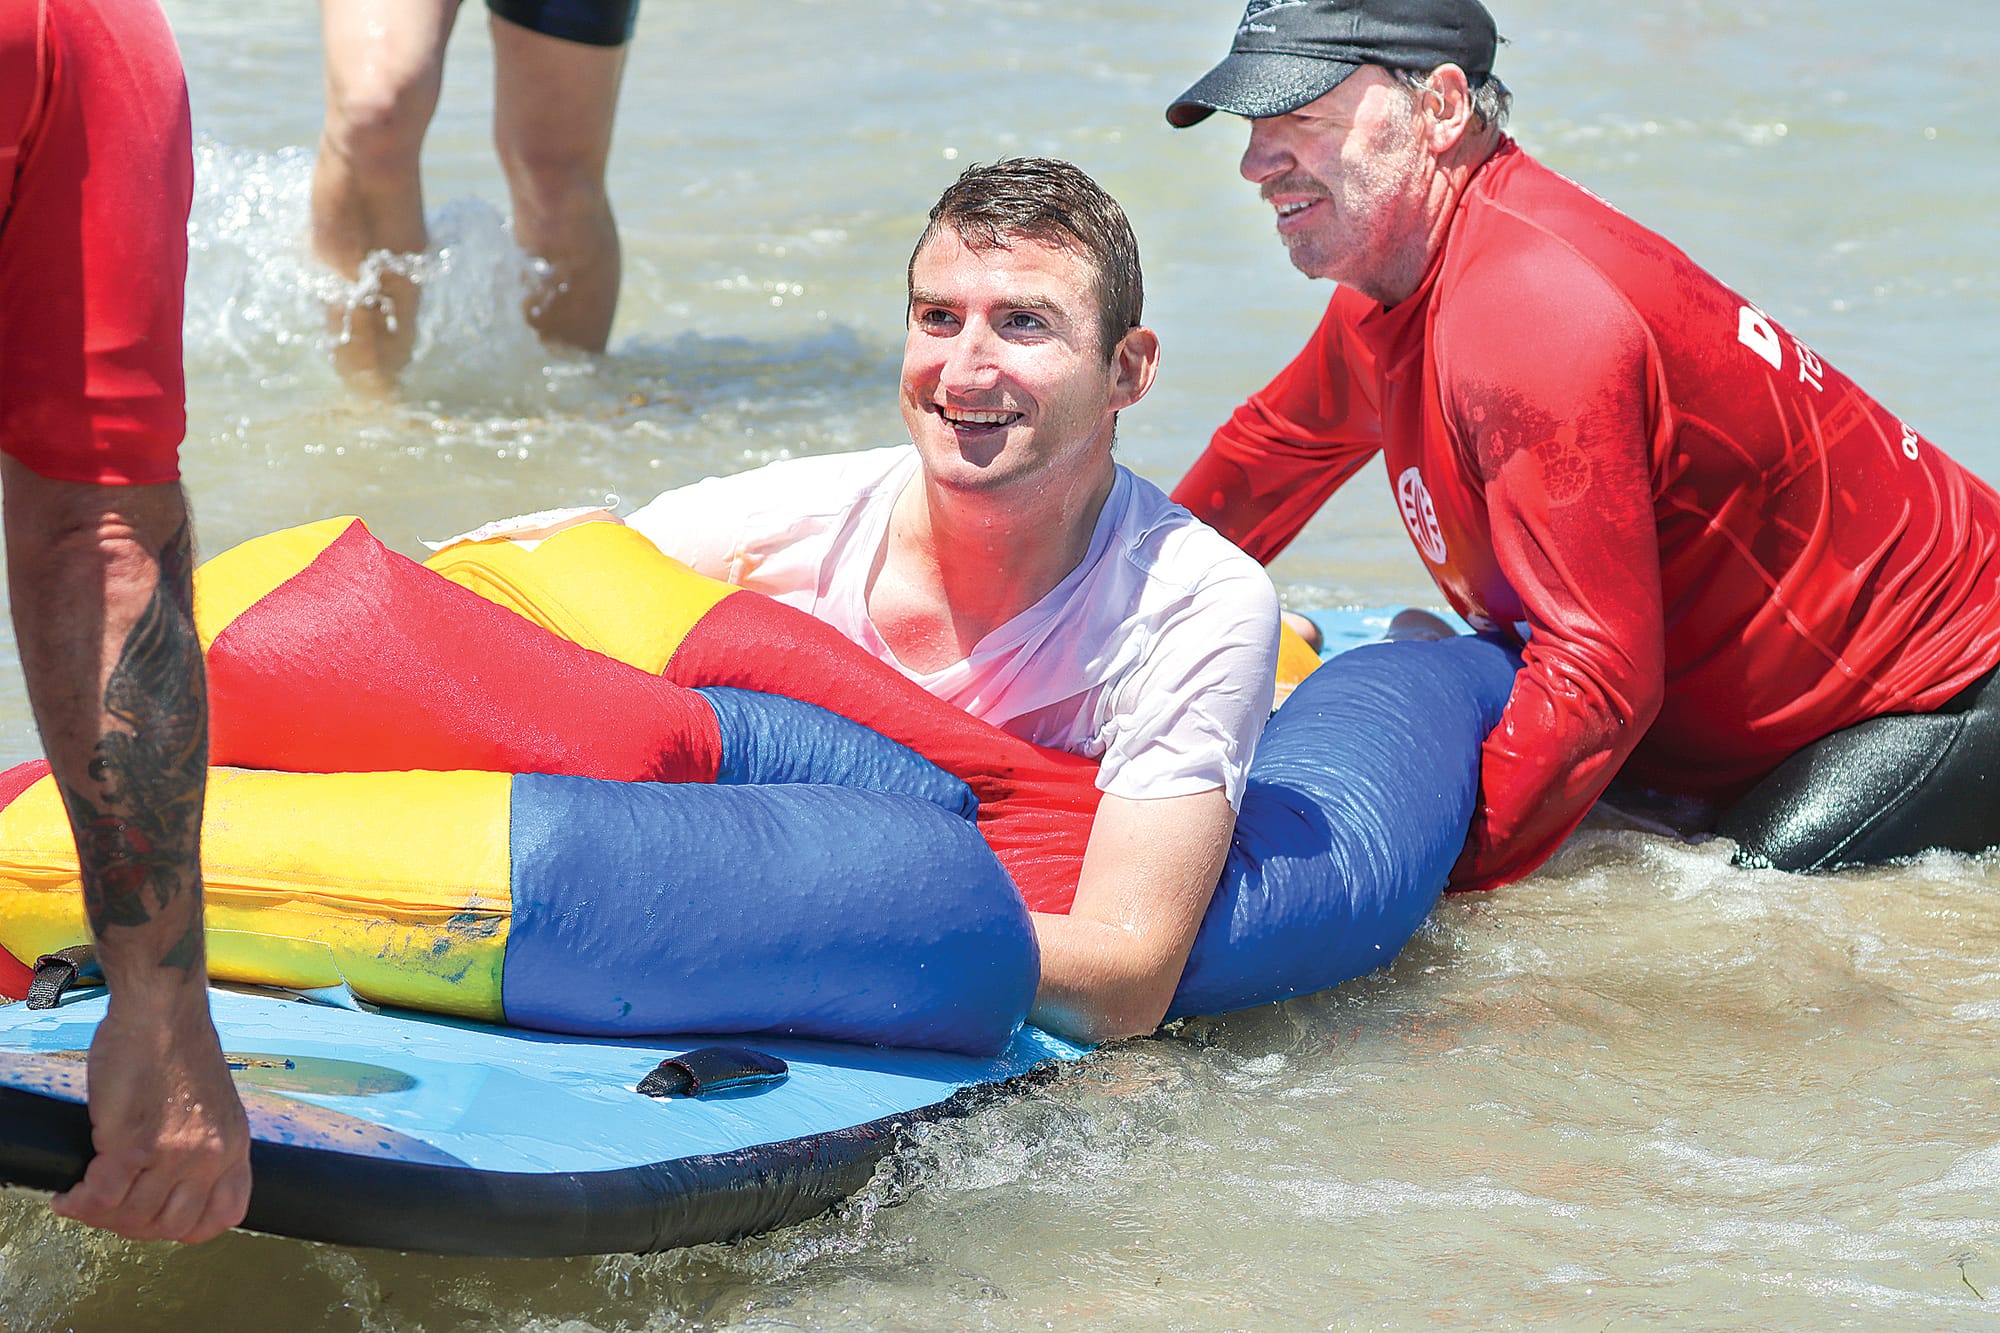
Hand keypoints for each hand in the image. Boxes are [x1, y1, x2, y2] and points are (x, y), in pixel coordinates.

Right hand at [50, 987, 250, 1242]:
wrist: (162, 1012)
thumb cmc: (179, 1051)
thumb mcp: (216, 1106)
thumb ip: (205, 1145)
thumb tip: (174, 1185)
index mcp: (235, 1146)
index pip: (222, 1217)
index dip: (185, 1228)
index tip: (157, 1218)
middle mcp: (210, 1156)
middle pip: (169, 1226)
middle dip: (134, 1225)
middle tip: (109, 1207)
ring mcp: (174, 1153)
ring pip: (132, 1217)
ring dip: (101, 1215)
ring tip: (85, 1198)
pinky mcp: (133, 1143)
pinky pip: (101, 1198)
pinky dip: (78, 1203)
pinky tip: (67, 1196)